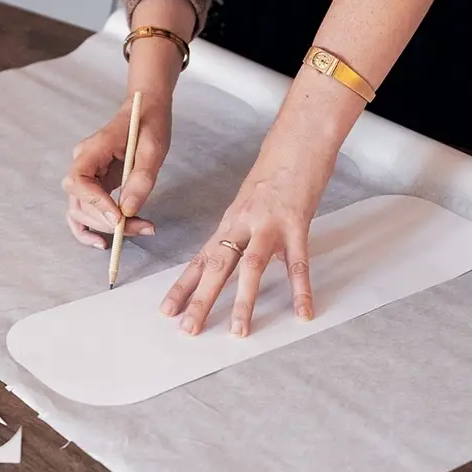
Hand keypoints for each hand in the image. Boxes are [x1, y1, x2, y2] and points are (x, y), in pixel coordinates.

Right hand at [62, 94, 171, 247]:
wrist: (144, 110)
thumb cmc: (148, 123)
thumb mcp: (153, 148)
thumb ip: (141, 178)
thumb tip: (129, 210)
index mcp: (91, 151)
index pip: (80, 183)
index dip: (97, 204)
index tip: (120, 218)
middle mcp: (82, 165)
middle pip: (81, 203)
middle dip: (110, 222)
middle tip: (143, 226)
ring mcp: (86, 177)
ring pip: (83, 212)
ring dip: (107, 228)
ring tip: (140, 229)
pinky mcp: (94, 186)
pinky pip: (84, 212)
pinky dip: (90, 230)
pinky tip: (104, 243)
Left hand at [160, 128, 336, 335]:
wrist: (297, 140)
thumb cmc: (276, 170)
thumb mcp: (252, 204)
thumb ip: (248, 234)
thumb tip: (251, 263)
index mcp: (230, 222)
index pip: (200, 259)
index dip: (183, 286)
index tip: (167, 310)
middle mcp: (243, 225)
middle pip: (216, 266)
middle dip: (201, 300)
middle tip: (188, 330)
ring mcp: (269, 225)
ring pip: (251, 267)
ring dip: (244, 301)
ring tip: (239, 331)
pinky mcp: (296, 224)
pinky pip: (298, 262)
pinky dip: (301, 289)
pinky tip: (304, 312)